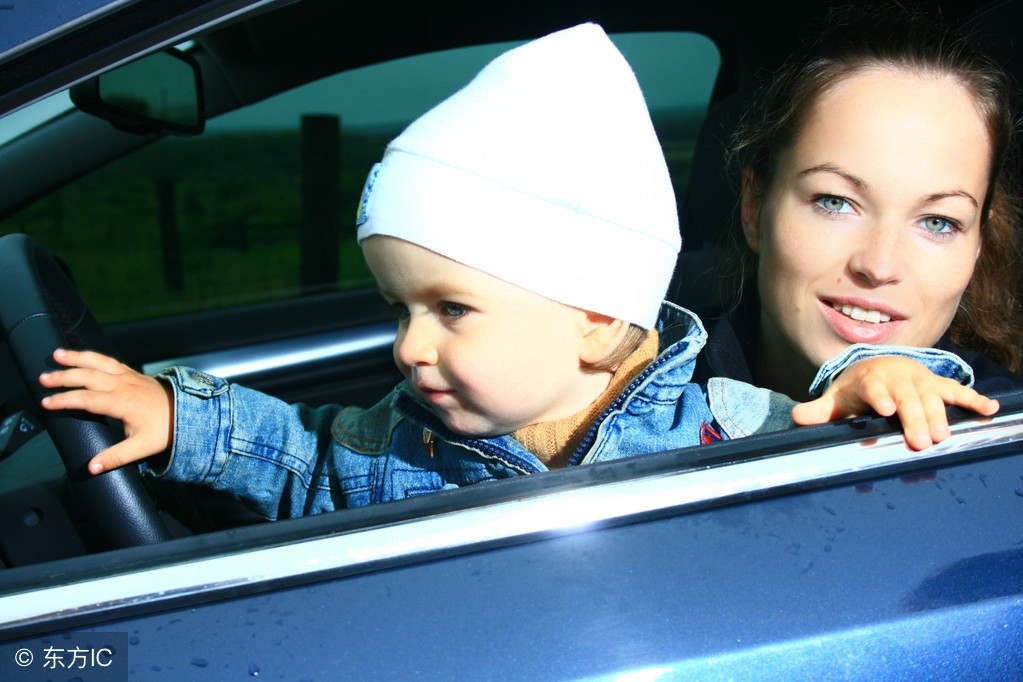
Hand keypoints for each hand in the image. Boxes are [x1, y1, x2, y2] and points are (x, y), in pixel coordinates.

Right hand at [39, 349, 173, 473]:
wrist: (188, 412)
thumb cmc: (166, 429)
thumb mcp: (143, 447)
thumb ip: (116, 457)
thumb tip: (92, 467)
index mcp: (123, 402)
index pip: (87, 398)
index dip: (65, 400)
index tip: (46, 403)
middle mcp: (124, 385)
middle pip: (88, 376)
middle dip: (64, 376)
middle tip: (43, 378)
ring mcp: (128, 376)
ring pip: (98, 362)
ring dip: (77, 357)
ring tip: (56, 354)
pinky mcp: (132, 374)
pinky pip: (109, 361)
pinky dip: (93, 356)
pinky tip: (81, 355)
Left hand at [790, 356, 998, 450]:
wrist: (878, 366)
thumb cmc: (856, 390)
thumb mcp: (836, 400)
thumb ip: (818, 411)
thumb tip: (795, 417)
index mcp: (870, 380)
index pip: (874, 388)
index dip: (879, 397)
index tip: (885, 410)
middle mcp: (897, 378)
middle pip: (906, 396)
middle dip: (914, 416)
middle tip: (920, 440)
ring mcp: (919, 380)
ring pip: (932, 396)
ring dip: (939, 415)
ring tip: (944, 436)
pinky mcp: (936, 384)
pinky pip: (956, 391)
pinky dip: (973, 399)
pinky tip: (989, 409)